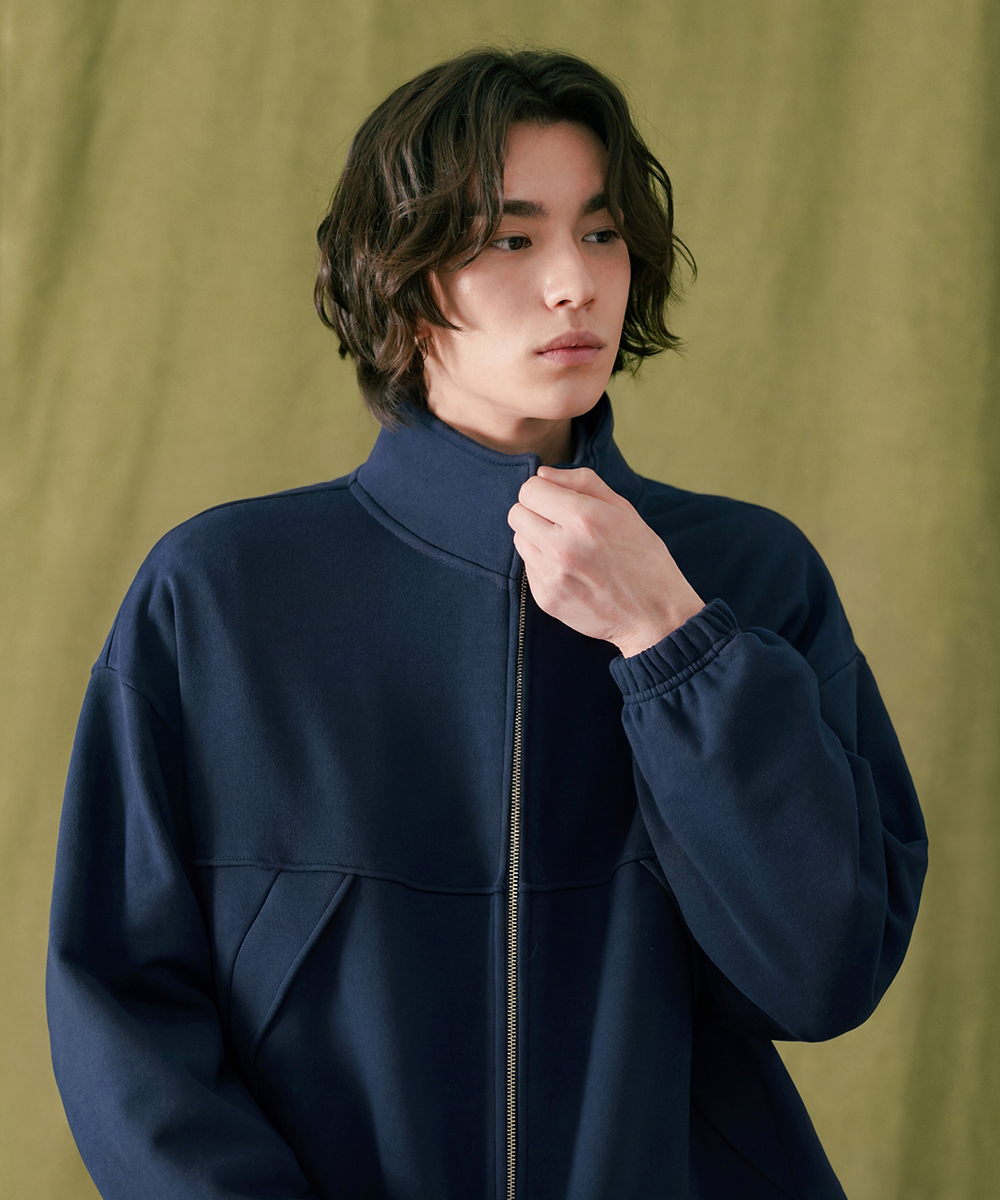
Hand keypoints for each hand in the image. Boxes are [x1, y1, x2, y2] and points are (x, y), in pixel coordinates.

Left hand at [507, 466, 704, 657]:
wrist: (653, 615)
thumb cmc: (643, 558)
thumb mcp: (623, 510)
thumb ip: (582, 483)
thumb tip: (543, 474)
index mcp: (585, 518)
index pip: (530, 489)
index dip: (543, 490)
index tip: (556, 499)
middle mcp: (563, 546)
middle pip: (517, 513)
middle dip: (534, 511)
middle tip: (558, 521)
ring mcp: (552, 575)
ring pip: (518, 539)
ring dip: (536, 537)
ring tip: (566, 546)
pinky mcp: (545, 598)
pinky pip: (527, 567)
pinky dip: (542, 563)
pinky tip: (569, 569)